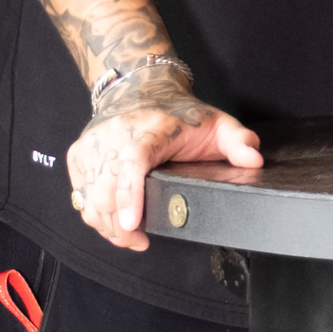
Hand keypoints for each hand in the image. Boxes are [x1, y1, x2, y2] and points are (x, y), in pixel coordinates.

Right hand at [68, 88, 263, 251]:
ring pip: (88, 197)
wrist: (140, 89)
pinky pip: (79, 193)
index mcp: (149, 128)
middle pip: (105, 190)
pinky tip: (113, 224)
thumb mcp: (218, 123)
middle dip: (119, 226)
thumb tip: (253, 161)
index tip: (132, 224)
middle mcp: (114, 135)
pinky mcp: (79, 154)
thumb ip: (239, 142)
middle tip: (138, 242)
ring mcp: (92, 145)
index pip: (131, 162)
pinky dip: (93, 213)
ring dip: (106, 225)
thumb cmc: (180, 113)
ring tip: (129, 238)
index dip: (129, 195)